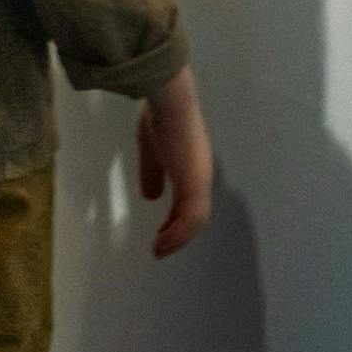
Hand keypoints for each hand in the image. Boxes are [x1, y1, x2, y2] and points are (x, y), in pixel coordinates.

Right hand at [135, 71, 215, 258]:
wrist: (169, 101)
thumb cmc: (160, 118)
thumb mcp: (151, 149)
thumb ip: (152, 172)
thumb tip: (151, 196)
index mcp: (192, 167)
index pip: (189, 201)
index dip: (176, 219)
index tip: (163, 232)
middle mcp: (201, 176)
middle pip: (194, 215)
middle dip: (177, 234)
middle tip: (160, 247)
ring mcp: (200, 182)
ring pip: (194, 222)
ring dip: (176, 239)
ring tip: (159, 250)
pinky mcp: (194, 186)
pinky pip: (189, 221)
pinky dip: (176, 236)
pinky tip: (160, 243)